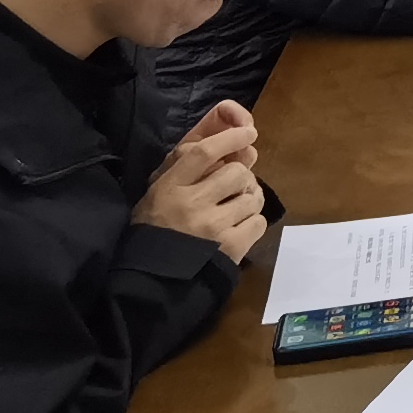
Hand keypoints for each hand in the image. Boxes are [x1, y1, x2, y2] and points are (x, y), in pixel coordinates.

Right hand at [136, 106, 266, 262]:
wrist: (154, 279)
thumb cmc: (155, 230)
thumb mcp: (156, 194)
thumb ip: (182, 168)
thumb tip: (220, 147)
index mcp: (170, 187)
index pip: (204, 152)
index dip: (230, 137)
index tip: (248, 133)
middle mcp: (192, 203)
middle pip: (236, 172)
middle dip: (240, 176)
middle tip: (233, 187)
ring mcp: (214, 226)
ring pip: (251, 197)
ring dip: (248, 200)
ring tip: (235, 209)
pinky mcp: (231, 246)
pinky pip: (258, 222)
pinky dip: (252, 223)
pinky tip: (237, 228)